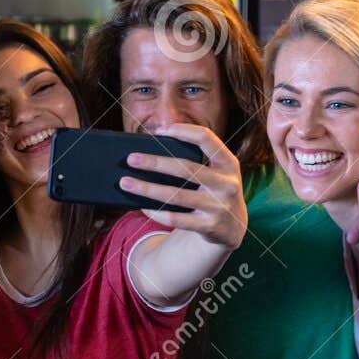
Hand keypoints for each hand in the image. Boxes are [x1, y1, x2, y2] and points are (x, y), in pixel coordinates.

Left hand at [118, 123, 246, 250]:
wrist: (233, 228)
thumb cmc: (213, 191)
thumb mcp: (215, 173)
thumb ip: (194, 161)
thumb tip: (150, 153)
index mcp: (228, 163)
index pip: (206, 138)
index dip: (184, 131)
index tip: (160, 131)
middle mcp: (227, 183)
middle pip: (185, 169)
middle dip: (155, 163)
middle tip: (131, 159)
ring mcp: (219, 206)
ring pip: (176, 196)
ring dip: (147, 189)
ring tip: (126, 183)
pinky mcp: (210, 227)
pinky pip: (176, 219)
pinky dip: (156, 212)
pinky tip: (141, 206)